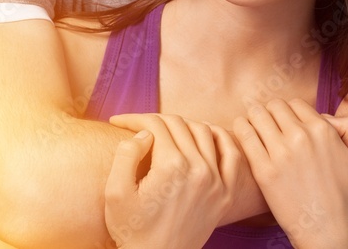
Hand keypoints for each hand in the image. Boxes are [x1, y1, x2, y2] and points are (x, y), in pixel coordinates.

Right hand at [105, 114, 239, 247]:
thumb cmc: (132, 229)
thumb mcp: (115, 192)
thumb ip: (127, 154)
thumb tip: (146, 133)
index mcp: (171, 167)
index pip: (155, 125)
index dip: (134, 118)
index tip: (118, 122)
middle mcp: (198, 170)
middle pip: (178, 124)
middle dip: (154, 120)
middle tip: (137, 126)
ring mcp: (216, 182)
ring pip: (204, 132)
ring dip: (183, 124)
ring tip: (165, 129)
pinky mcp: (224, 194)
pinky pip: (232, 155)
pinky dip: (221, 138)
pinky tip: (206, 133)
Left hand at [235, 99, 347, 248]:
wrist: (328, 230)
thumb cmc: (345, 197)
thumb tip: (326, 116)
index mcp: (323, 131)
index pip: (295, 103)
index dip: (289, 112)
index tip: (285, 123)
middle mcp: (301, 137)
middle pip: (274, 105)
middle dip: (271, 113)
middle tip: (268, 125)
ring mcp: (281, 153)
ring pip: (256, 114)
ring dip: (254, 118)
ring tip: (254, 128)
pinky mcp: (263, 169)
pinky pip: (244, 133)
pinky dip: (241, 128)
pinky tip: (244, 133)